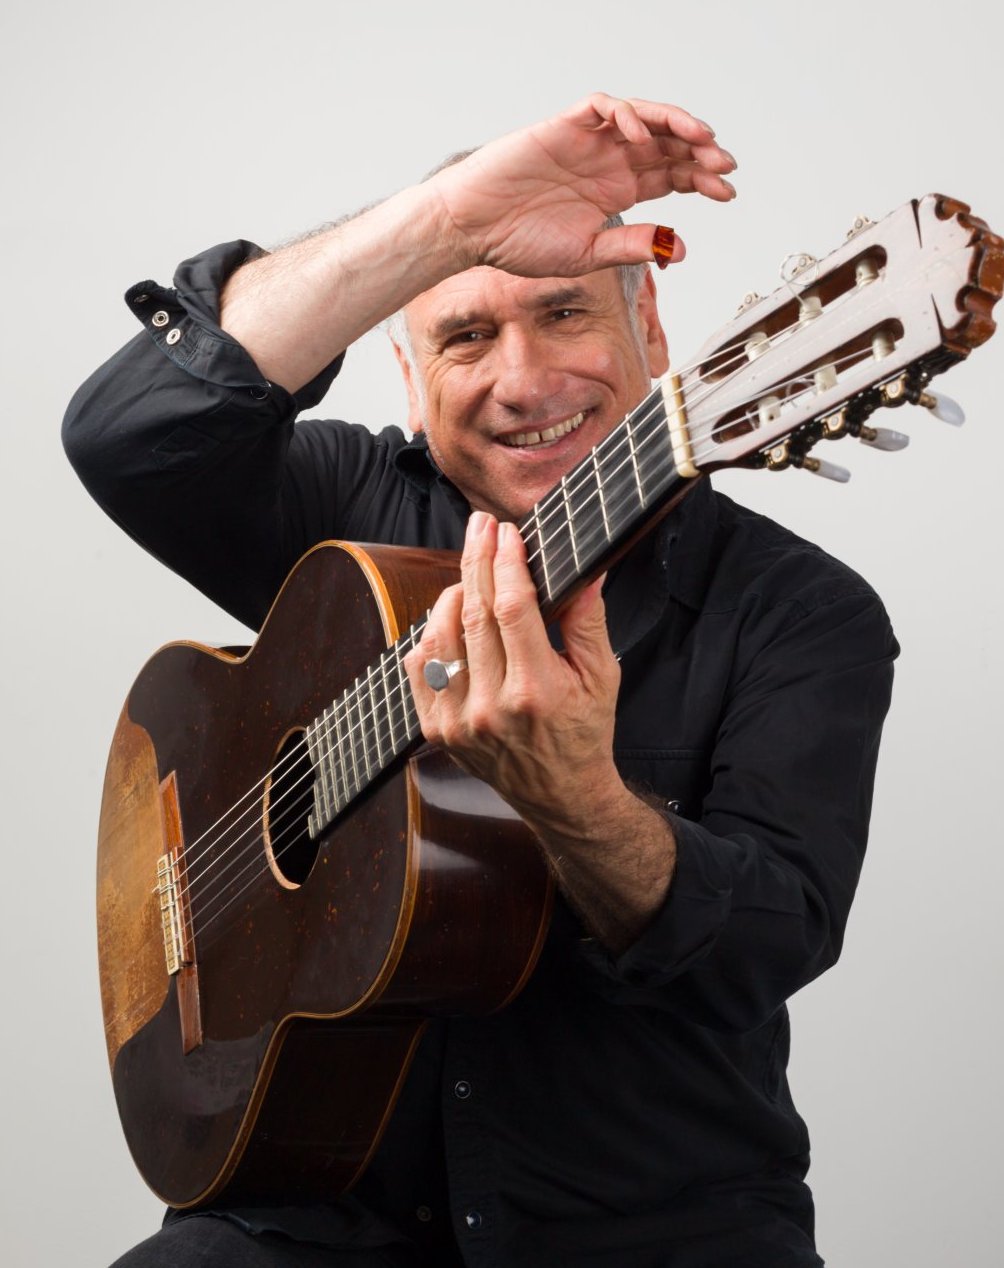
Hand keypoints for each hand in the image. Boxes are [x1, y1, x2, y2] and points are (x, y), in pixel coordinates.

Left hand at [404, 511, 626, 839]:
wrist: (561, 796)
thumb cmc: (584, 732)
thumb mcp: (603, 676)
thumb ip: (589, 620)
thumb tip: (587, 569)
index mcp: (536, 691)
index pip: (513, 609)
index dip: (506, 563)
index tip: (507, 533)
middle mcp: (492, 707)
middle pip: (474, 613)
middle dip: (476, 560)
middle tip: (481, 526)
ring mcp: (458, 721)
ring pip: (439, 635)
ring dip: (452, 593)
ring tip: (470, 571)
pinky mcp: (436, 730)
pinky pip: (420, 667)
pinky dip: (430, 633)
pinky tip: (449, 615)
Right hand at [431, 92, 736, 277]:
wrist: (474, 228)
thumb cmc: (520, 243)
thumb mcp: (588, 255)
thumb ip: (632, 245)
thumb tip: (679, 248)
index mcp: (617, 192)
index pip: (672, 176)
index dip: (702, 180)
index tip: (728, 193)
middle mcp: (609, 162)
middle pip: (668, 146)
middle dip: (701, 152)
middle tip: (726, 165)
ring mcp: (589, 142)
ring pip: (645, 118)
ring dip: (677, 124)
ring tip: (702, 139)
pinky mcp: (565, 126)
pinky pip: (604, 108)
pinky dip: (627, 115)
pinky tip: (642, 138)